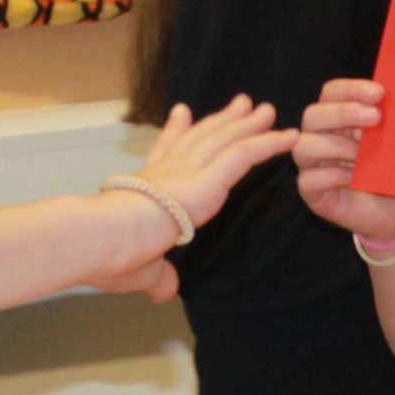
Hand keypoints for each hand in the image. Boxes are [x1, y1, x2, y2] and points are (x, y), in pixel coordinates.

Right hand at [91, 96, 295, 301]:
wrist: (107, 236)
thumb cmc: (112, 252)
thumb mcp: (140, 269)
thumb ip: (158, 276)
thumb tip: (164, 291)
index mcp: (147, 187)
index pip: (166, 152)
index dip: (175, 131)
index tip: (182, 113)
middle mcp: (169, 170)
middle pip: (202, 137)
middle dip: (221, 119)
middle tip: (240, 103)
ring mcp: (189, 170)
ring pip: (225, 139)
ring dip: (248, 123)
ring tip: (266, 110)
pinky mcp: (209, 178)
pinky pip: (245, 155)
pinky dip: (268, 143)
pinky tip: (287, 136)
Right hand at [293, 78, 394, 248]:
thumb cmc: (392, 171)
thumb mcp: (394, 141)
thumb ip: (387, 120)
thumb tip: (389, 99)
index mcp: (338, 118)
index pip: (332, 93)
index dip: (351, 89)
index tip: (379, 93)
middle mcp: (319, 137)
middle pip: (313, 115)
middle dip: (343, 112)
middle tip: (375, 117)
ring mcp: (312, 166)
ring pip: (303, 146)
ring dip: (336, 146)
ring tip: (361, 154)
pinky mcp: (312, 193)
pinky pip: (308, 179)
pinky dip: (332, 176)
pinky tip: (353, 179)